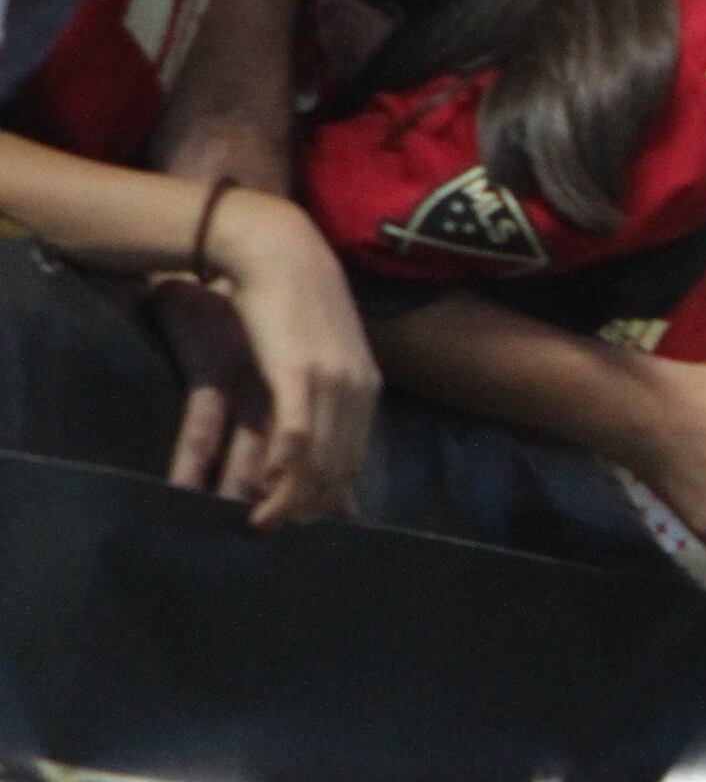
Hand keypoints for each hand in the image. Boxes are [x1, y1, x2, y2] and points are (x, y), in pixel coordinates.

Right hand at [163, 192, 378, 528]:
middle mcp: (357, 388)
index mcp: (366, 386)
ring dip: (290, 498)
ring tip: (263, 524)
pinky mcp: (298, 372)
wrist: (279, 250)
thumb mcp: (318, 353)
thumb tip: (315, 433)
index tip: (304, 522)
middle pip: (339, 466)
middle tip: (277, 531)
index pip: (354, 457)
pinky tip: (264, 489)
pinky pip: (296, 432)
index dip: (330, 496)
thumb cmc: (292, 302)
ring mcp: (332, 381)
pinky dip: (283, 468)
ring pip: (319, 458)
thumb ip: (322, 397)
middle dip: (309, 506)